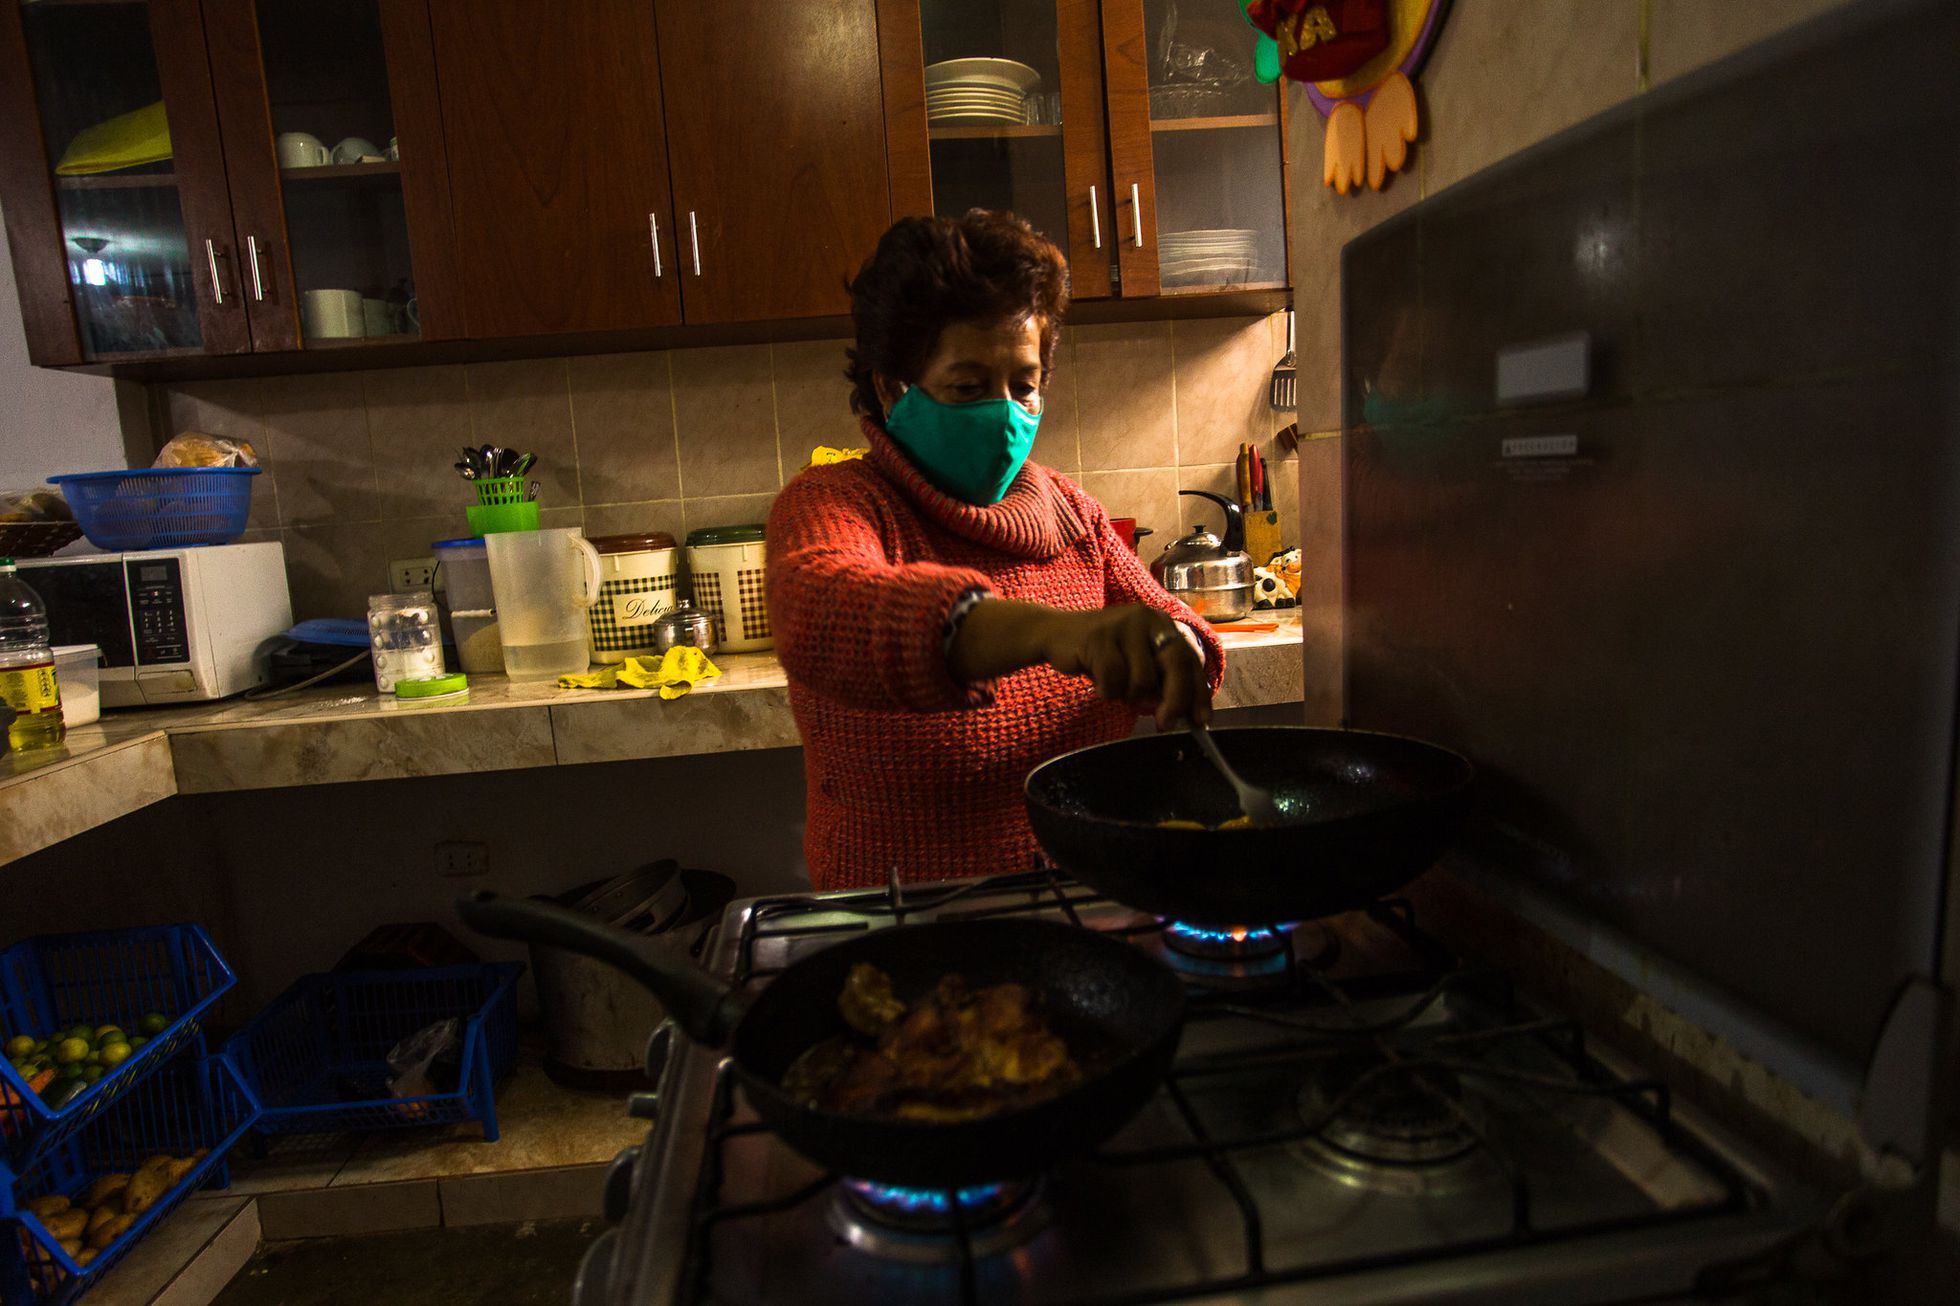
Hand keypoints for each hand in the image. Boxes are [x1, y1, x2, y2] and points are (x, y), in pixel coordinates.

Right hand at [948, 600, 1211, 729]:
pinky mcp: (1100, 636)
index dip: (1198, 693)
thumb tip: (1181, 715)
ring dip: (1128, 695)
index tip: (1201, 722)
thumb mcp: (1135, 665)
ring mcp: (1124, 625)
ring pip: (1142, 678)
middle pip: (1175, 664)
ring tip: (1114, 687)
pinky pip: (1114, 680)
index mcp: (1162, 624)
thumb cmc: (1102, 655)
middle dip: (1175, 700)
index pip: (1190, 661)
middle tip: (1166, 724)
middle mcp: (1148, 618)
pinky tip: (1098, 685)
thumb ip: (1158, 682)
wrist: (1056, 635)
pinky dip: (1107, 691)